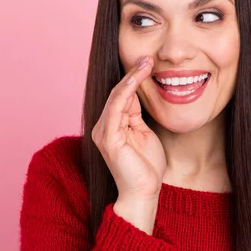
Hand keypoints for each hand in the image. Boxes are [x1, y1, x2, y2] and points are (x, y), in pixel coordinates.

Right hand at [92, 56, 166, 201]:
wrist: (144, 193)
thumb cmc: (146, 167)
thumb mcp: (144, 134)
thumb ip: (137, 117)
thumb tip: (139, 96)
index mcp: (111, 126)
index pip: (121, 96)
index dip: (133, 79)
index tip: (148, 63)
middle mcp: (102, 127)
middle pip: (117, 93)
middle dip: (132, 73)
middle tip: (147, 57)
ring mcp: (103, 132)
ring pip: (116, 96)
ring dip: (131, 77)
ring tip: (145, 63)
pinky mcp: (108, 137)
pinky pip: (117, 106)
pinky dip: (127, 90)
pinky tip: (137, 78)